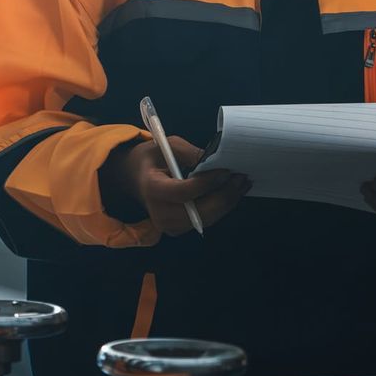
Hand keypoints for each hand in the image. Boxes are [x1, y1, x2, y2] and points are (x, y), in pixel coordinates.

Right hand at [105, 136, 249, 235]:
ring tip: (241, 185)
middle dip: (224, 196)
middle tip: (241, 179)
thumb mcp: (168, 146)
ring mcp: (168, 225)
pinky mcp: (177, 229)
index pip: (184, 192)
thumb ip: (191, 153)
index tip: (226, 171)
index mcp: (153, 189)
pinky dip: (219, 208)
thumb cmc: (150, 158)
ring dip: (226, 203)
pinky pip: (203, 220)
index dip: (208, 183)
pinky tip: (231, 194)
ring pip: (205, 219)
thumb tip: (217, 161)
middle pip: (198, 212)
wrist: (134, 178)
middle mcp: (159, 213)